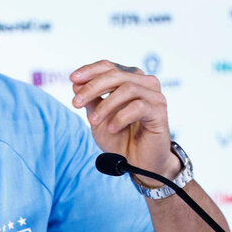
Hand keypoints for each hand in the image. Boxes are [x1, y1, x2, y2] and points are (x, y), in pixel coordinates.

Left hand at [69, 60, 180, 186]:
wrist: (137, 164)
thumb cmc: (119, 139)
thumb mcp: (98, 118)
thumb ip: (90, 100)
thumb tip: (76, 83)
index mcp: (130, 80)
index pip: (109, 67)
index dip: (90, 71)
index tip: (72, 79)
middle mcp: (145, 83)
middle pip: (116, 75)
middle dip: (92, 87)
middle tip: (76, 102)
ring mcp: (154, 96)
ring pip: (127, 88)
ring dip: (105, 105)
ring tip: (93, 121)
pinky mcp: (160, 111)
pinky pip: (138, 107)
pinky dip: (120, 117)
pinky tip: (112, 128)